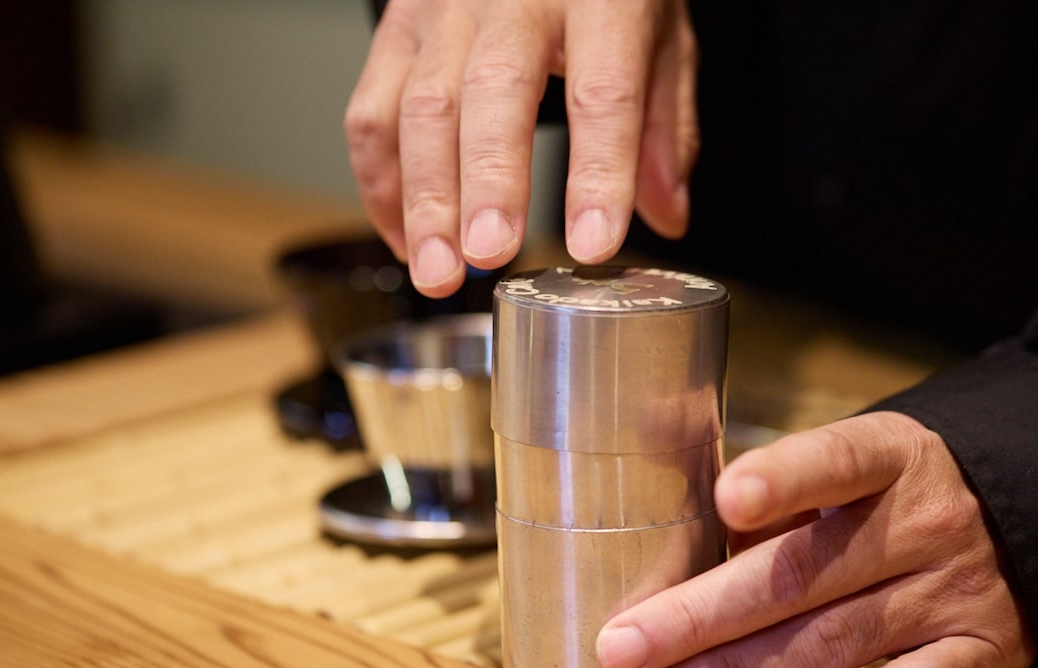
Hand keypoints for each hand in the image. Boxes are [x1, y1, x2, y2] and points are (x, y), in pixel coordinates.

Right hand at [344, 0, 699, 295]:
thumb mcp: (658, 33)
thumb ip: (663, 125)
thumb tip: (665, 215)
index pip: (604, 92)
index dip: (599, 174)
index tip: (593, 243)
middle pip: (494, 91)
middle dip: (487, 184)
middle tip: (488, 256)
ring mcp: (445, 9)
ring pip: (421, 106)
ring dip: (425, 200)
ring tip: (438, 272)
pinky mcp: (397, 27)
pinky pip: (372, 111)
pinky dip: (383, 185)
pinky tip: (408, 240)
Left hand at [595, 412, 1036, 667]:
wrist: (1028, 514)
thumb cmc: (895, 490)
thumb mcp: (849, 454)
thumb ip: (767, 478)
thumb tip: (657, 464)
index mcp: (889, 455)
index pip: (836, 460)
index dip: (783, 478)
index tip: (727, 499)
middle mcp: (924, 522)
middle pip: (803, 575)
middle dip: (703, 617)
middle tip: (621, 647)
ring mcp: (955, 591)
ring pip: (834, 642)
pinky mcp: (983, 651)